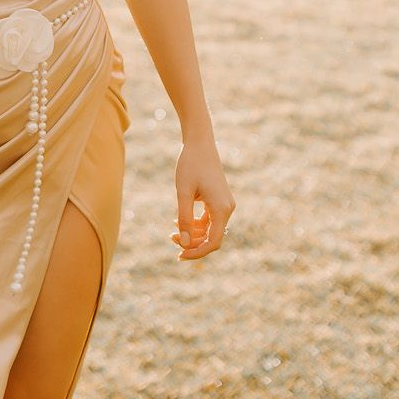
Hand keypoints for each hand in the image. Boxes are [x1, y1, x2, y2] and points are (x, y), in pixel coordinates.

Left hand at [173, 138, 233, 260]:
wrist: (199, 143)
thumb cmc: (190, 165)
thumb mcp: (183, 192)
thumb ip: (184, 218)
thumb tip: (184, 243)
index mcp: (222, 209)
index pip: (213, 242)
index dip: (197, 252)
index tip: (179, 255)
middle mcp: (227, 209)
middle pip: (212, 237)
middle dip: (192, 242)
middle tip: (171, 239)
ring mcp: (224, 205)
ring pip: (209, 229)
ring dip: (192, 233)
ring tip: (172, 231)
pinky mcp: (219, 200)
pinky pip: (208, 220)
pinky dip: (195, 223)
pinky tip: (178, 221)